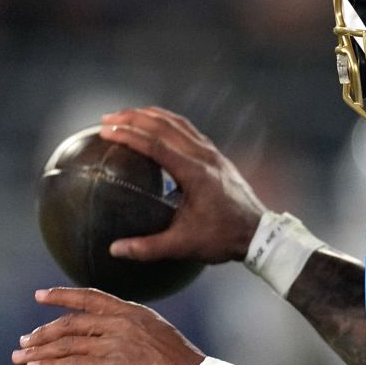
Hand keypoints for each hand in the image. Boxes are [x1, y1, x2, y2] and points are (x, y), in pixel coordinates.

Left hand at [11, 287, 203, 364]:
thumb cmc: (181, 364)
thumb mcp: (157, 334)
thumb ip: (131, 330)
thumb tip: (110, 338)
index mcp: (132, 312)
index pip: (90, 296)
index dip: (62, 295)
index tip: (39, 295)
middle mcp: (119, 323)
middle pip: (71, 322)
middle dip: (43, 332)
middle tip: (24, 339)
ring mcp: (113, 344)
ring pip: (66, 344)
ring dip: (38, 351)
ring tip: (19, 356)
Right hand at [99, 106, 265, 262]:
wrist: (259, 233)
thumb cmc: (223, 238)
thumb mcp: (184, 245)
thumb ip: (148, 248)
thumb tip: (115, 249)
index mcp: (195, 173)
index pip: (156, 146)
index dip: (129, 135)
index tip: (106, 131)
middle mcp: (204, 156)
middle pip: (165, 126)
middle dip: (133, 118)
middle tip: (107, 119)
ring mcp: (212, 153)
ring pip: (178, 123)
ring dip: (150, 116)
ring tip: (126, 115)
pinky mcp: (216, 156)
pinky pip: (189, 130)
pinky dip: (168, 122)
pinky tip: (156, 124)